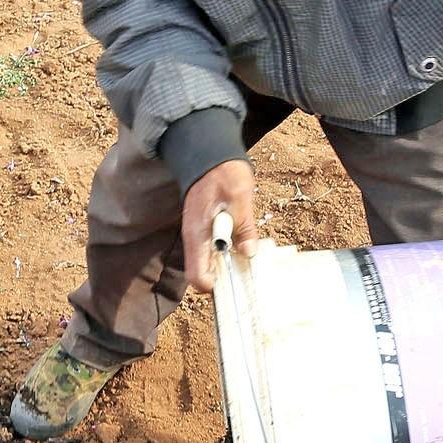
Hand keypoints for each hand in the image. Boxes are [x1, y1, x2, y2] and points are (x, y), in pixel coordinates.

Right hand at [183, 159, 258, 292]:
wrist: (208, 156)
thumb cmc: (221, 173)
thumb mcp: (240, 198)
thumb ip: (244, 227)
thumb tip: (248, 252)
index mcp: (197, 234)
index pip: (197, 276)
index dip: (214, 286)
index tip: (234, 282)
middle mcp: (194, 239)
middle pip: (204, 273)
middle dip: (224, 277)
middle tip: (246, 269)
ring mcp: (198, 235)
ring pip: (210, 263)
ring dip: (227, 263)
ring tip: (246, 253)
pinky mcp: (205, 231)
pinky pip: (214, 250)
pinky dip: (227, 252)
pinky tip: (242, 242)